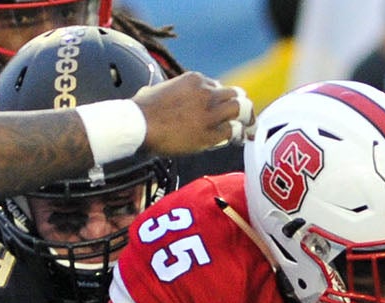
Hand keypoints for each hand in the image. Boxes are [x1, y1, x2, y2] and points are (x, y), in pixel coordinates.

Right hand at [137, 74, 252, 154]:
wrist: (137, 125)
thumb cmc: (140, 110)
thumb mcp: (159, 90)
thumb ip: (170, 92)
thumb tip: (160, 95)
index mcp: (194, 80)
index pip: (218, 87)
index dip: (221, 101)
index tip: (220, 111)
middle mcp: (205, 92)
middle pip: (236, 95)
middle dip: (241, 107)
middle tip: (245, 118)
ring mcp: (209, 112)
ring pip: (240, 109)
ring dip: (246, 119)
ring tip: (248, 129)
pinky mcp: (208, 132)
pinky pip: (232, 131)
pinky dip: (237, 135)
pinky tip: (237, 141)